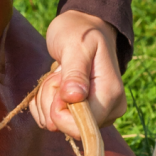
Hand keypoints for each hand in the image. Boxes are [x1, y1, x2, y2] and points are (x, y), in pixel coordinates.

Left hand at [30, 10, 126, 139]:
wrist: (83, 28)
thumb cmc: (80, 32)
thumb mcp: (76, 45)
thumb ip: (75, 72)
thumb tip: (75, 97)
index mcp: (111, 96)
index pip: (79, 127)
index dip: (60, 112)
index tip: (59, 85)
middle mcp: (107, 111)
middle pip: (63, 126)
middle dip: (51, 100)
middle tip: (60, 73)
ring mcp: (93, 116)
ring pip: (52, 124)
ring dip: (46, 98)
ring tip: (59, 74)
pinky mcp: (78, 117)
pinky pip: (48, 121)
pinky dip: (44, 102)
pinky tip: (55, 83)